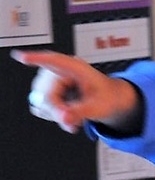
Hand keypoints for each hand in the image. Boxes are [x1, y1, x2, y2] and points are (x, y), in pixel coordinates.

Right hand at [10, 49, 140, 134]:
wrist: (108, 99)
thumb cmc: (106, 97)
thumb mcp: (99, 106)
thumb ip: (81, 112)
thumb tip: (64, 118)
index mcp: (76, 67)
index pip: (55, 61)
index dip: (38, 59)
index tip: (22, 57)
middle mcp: (59, 71)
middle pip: (45, 94)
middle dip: (57, 111)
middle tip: (73, 122)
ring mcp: (49, 80)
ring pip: (39, 102)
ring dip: (55, 114)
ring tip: (74, 115)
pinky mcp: (44, 91)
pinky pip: (38, 107)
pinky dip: (51, 115)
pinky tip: (66, 113)